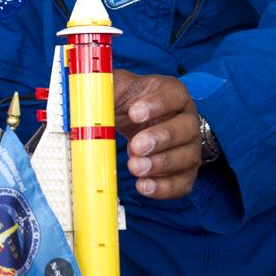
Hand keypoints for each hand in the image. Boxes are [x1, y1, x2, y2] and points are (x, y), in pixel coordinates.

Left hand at [112, 69, 201, 198]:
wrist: (131, 118)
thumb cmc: (128, 101)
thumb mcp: (115, 87)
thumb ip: (104, 88)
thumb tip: (86, 94)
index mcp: (172, 94)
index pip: (175, 95)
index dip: (158, 105)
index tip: (134, 113)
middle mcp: (186, 119)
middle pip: (187, 128)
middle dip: (161, 139)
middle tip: (136, 146)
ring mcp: (188, 146)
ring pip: (188, 157)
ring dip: (162, 165)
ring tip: (136, 167)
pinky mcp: (183, 171)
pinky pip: (182, 182)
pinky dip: (165, 187)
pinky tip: (144, 186)